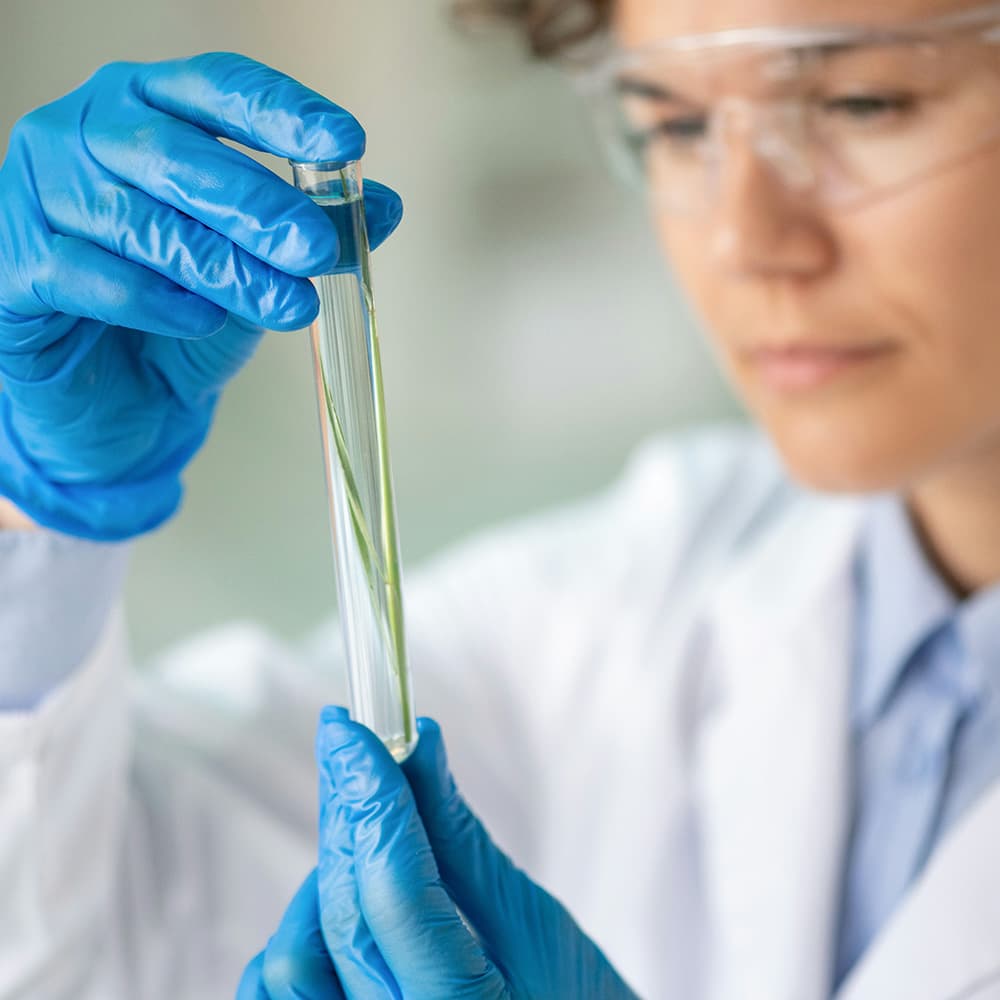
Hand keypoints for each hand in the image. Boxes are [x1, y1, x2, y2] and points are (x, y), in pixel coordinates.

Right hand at [0, 53, 402, 539]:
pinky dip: (150, 299)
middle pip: (173, 153)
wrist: (116, 399)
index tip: (345, 143)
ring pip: (135, 219)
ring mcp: (38, 196)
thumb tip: (384, 205)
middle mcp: (86, 136)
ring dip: (221, 265)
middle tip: (314, 247)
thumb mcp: (258, 270)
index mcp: (149, 112)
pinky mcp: (15, 268)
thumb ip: (310, 232)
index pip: (216, 89)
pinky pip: (84, 274)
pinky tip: (200, 319)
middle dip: (254, 202)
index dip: (281, 113)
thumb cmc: (184, 317)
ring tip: (287, 304)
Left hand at [237, 711, 638, 998]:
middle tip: (348, 746)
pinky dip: (298, 936)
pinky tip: (340, 903)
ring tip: (369, 843)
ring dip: (323, 880)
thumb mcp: (529, 924)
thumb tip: (418, 744)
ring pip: (291, 961)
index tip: (352, 731)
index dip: (371, 798)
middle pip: (343, 913)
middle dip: (346, 814)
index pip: (395, 890)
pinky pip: (277, 996)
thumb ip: (459, 838)